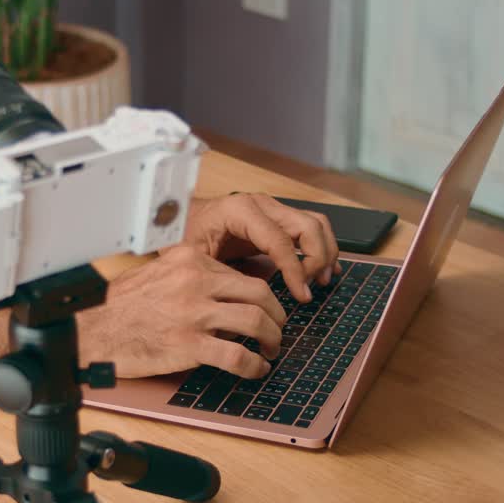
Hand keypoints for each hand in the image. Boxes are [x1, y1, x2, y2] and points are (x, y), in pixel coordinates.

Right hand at [80, 244, 287, 379]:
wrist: (93, 332)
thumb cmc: (120, 308)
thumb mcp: (158, 274)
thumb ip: (191, 278)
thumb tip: (226, 293)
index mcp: (188, 259)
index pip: (240, 274)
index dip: (259, 296)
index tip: (264, 309)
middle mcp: (194, 281)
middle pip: (258, 292)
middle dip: (276, 314)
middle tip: (277, 329)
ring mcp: (193, 313)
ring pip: (255, 321)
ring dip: (271, 339)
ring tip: (271, 350)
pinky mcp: (189, 345)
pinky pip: (237, 355)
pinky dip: (254, 365)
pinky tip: (256, 369)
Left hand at [180, 192, 340, 301]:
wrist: (178, 217)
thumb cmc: (182, 236)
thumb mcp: (192, 256)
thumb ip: (218, 273)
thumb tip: (249, 298)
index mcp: (240, 210)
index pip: (280, 240)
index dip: (295, 270)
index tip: (302, 296)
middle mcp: (261, 204)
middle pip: (308, 226)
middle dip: (317, 259)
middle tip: (310, 289)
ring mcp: (272, 208)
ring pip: (315, 224)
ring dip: (325, 252)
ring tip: (321, 281)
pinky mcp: (277, 218)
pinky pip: (310, 227)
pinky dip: (322, 247)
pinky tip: (323, 271)